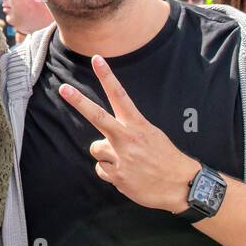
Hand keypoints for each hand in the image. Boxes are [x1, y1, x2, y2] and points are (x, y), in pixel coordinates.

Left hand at [58, 54, 201, 213]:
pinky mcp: (118, 176)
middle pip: (98, 116)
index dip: (107, 77)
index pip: (120, 96)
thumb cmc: (166, 159)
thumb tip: (108, 135)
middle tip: (63, 89)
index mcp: (138, 125)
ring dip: (106, 155)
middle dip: (79, 101)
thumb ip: (129, 131)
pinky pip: (101, 169)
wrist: (181, 186)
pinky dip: (111, 173)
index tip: (96, 59)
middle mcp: (128, 138)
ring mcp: (122, 158)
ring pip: (97, 149)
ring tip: (127, 163)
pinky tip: (127, 176)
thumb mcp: (152, 136)